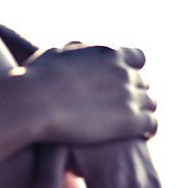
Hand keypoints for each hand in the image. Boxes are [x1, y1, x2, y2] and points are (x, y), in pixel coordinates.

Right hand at [25, 44, 156, 144]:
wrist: (35, 103)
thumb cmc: (35, 80)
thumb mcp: (54, 54)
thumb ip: (71, 52)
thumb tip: (74, 49)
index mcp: (108, 54)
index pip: (136, 57)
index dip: (131, 70)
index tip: (122, 82)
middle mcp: (123, 72)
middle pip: (143, 83)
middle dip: (134, 94)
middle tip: (123, 111)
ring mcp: (130, 96)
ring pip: (150, 104)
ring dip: (142, 113)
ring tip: (133, 127)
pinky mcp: (131, 120)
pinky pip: (152, 125)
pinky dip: (148, 130)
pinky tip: (140, 138)